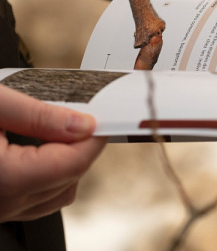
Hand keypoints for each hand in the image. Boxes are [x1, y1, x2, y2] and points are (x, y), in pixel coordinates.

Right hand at [0, 85, 105, 221]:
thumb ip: (40, 115)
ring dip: (67, 163)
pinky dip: (47, 175)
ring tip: (57, 130)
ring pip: (56, 194)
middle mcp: (2, 203)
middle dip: (81, 147)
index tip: (104, 116)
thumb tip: (84, 124)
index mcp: (5, 179)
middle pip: (70, 178)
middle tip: (79, 116)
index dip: (95, 137)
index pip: (75, 162)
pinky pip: (34, 200)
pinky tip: (38, 149)